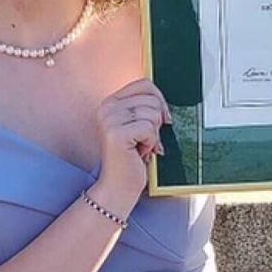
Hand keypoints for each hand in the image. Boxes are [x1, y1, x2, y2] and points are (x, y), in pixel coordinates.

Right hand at [92, 79, 170, 216]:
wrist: (118, 187)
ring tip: (140, 147)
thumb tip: (165, 98)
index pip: (145, 84)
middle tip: (144, 140)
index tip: (161, 119)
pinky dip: (151, 144)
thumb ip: (145, 108)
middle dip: (156, 123)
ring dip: (153, 135)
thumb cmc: (132, 157)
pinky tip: (140, 153)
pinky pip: (150, 129)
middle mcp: (107, 107)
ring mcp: (109, 119)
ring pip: (153, 114)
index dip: (159, 100)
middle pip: (152, 99)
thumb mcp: (138, 126)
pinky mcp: (116, 133)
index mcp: (111, 102)